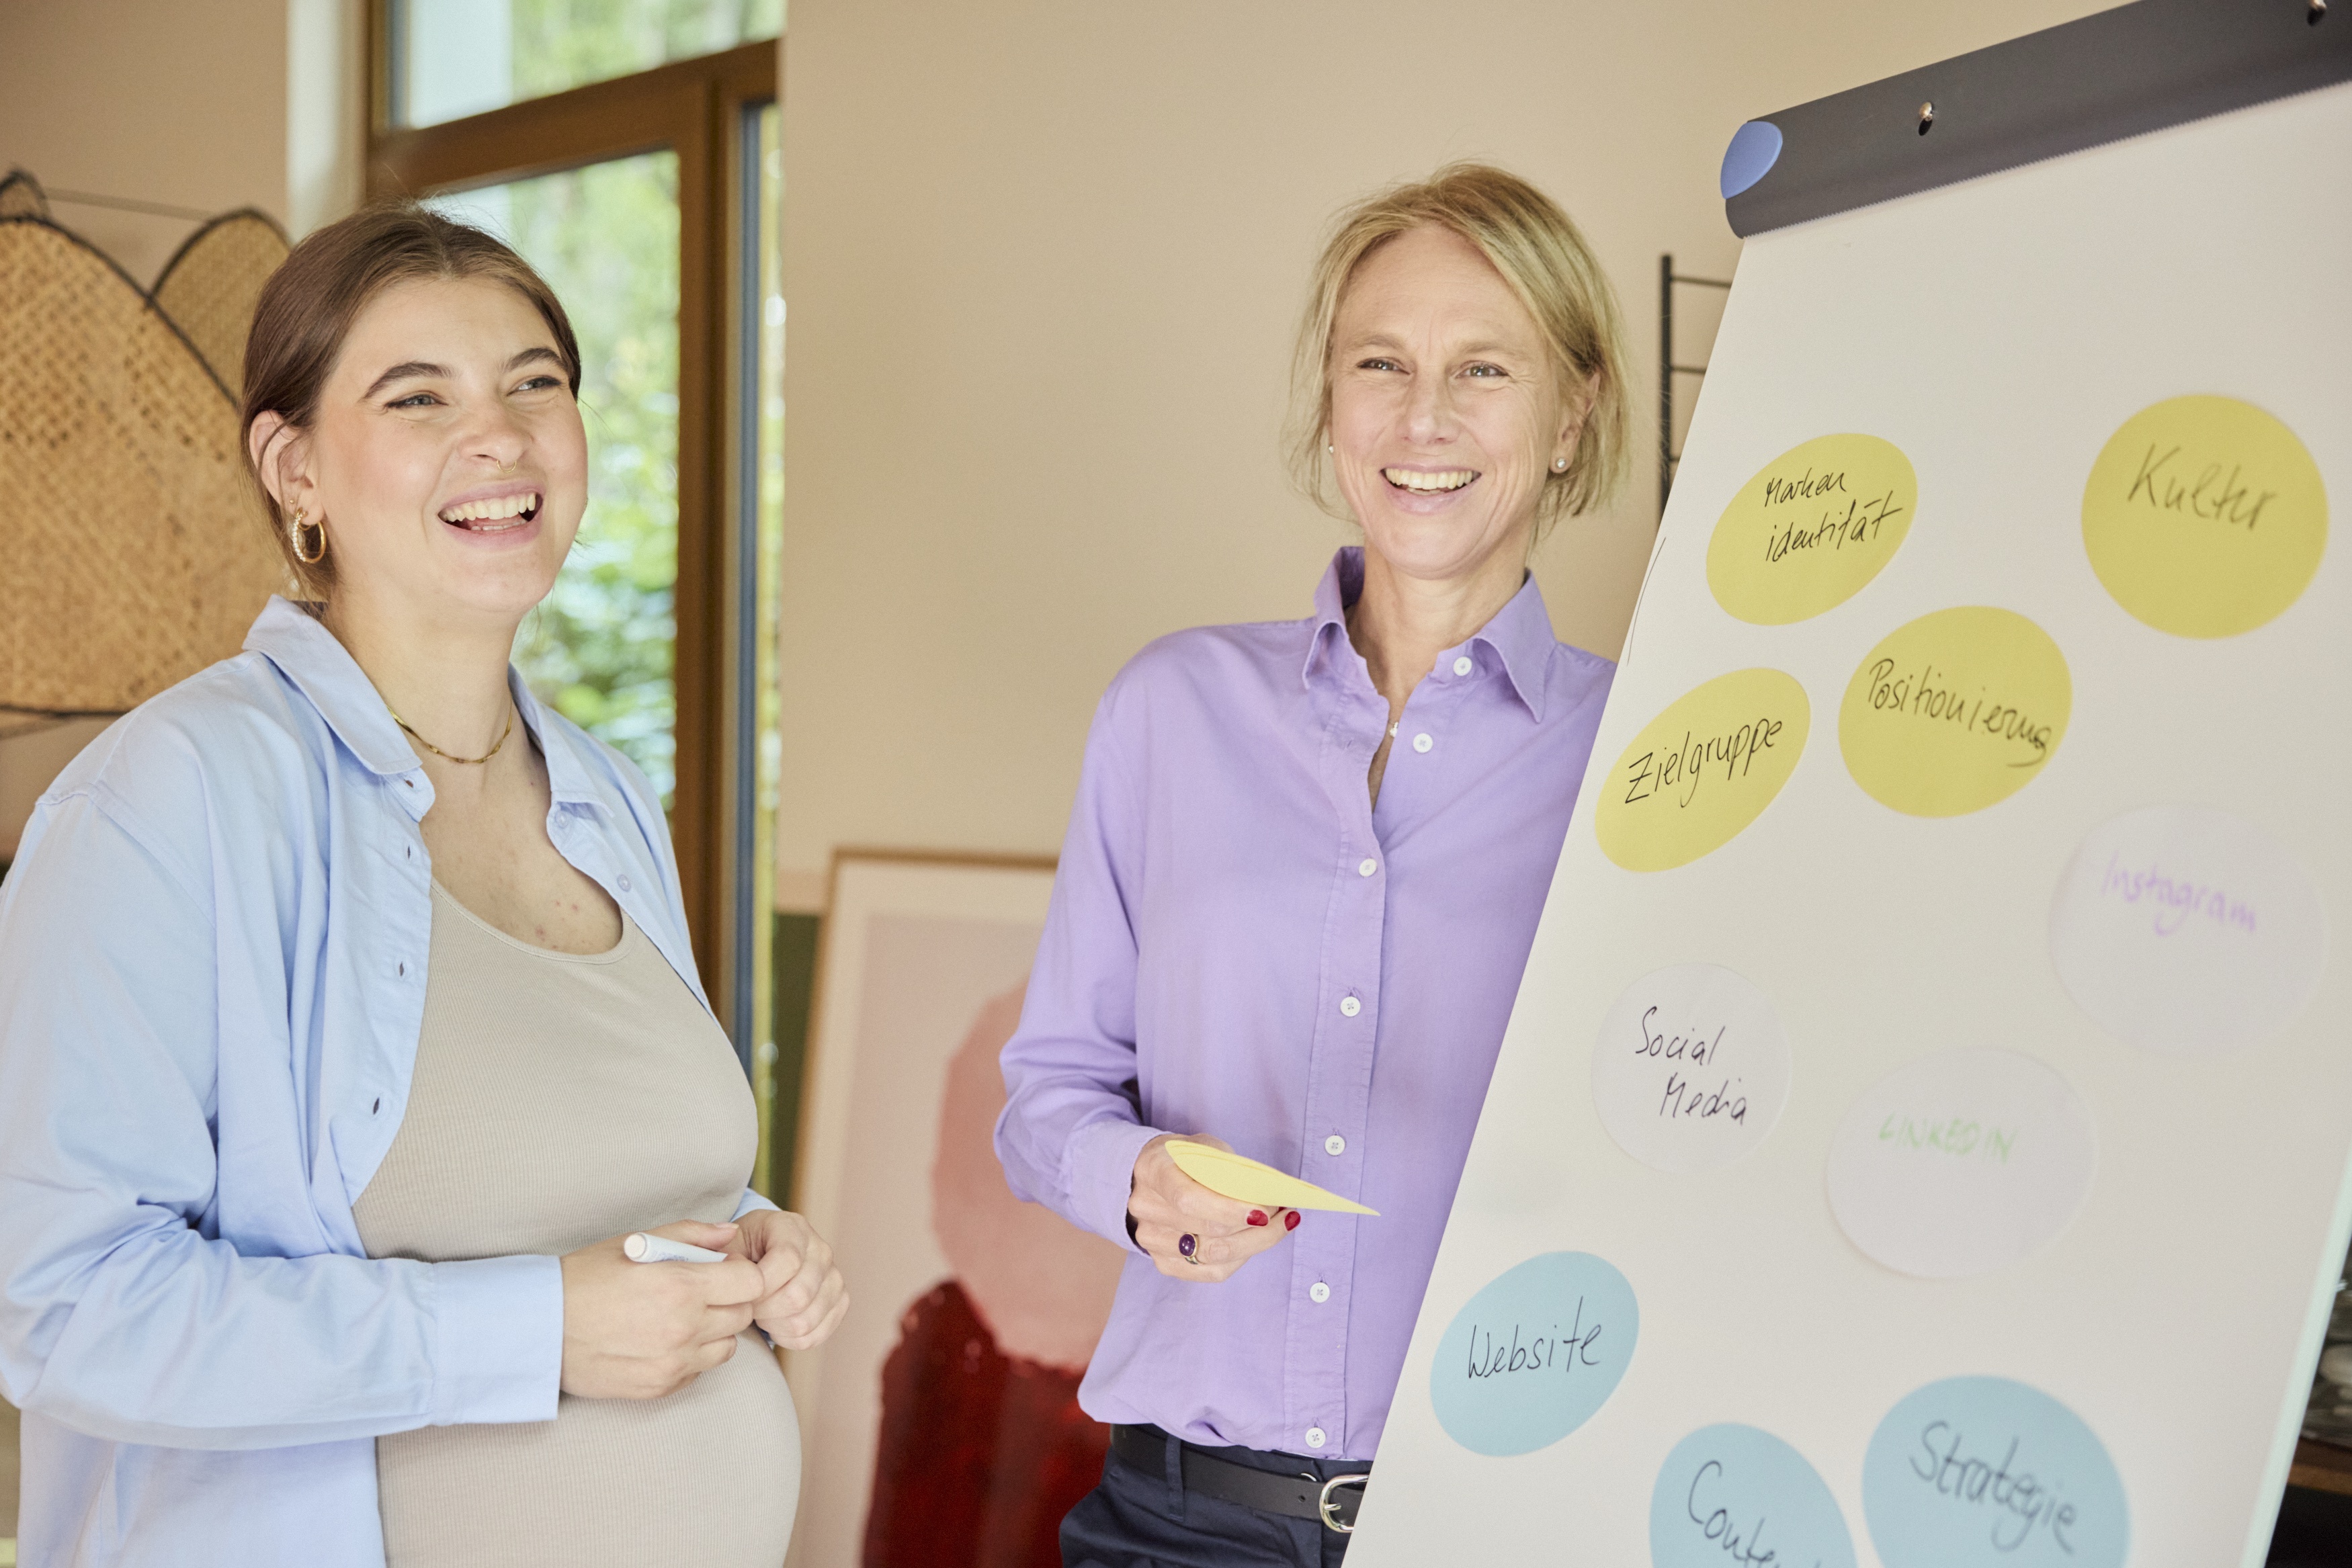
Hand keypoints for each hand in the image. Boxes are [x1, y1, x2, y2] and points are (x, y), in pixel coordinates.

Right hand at [558, 1221, 766, 1398]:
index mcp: (681, 1286)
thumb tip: (730, 1234)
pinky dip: (692, 1356)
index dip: (742, 1272)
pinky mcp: (660, 1387)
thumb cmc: (585, 1279)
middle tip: (702, 1291)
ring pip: (727, 1347)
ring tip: (682, 1317)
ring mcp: (673, 1362)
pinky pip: (699, 1370)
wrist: (539, 1330)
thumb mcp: (635, 1243)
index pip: (751, 1282)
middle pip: (743, 1315)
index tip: (724, 1269)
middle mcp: (684, 1328)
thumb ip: (690, 1235)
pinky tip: (663, 1340)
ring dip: (715, 1331)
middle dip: (731, 1300)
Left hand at [726, 1208, 848, 1350]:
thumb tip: (732, 1262)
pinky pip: (816, 1335)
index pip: (788, 1260)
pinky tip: (776, 1325)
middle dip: (764, 1310)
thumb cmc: (743, 1250)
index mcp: (793, 1227)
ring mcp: (834, 1277)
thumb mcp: (727, 1243)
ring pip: (805, 1320)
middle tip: (749, 1307)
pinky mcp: (840, 1302)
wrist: (764, 1256)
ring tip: (762, 1314)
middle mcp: (820, 1250)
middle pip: (798, 1295)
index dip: (761, 1285)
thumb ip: (721, 1250)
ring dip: (775, 1326)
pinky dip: (790, 1339)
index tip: (741, 1292)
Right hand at [1127, 1133, 1294, 1282]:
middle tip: (1286, 1214)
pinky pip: (1210, 1272)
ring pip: (1213, 1256)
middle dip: (1257, 1228)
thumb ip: (1229, 1169)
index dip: (1229, 1210)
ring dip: (1255, 1244)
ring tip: (1279, 1226)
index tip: (1265, 1211)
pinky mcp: (1162, 1262)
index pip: (1189, 1199)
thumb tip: (1265, 1195)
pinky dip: (1240, 1258)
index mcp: (1154, 1171)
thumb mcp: (1204, 1147)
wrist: (1146, 1175)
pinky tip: (1256, 1242)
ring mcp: (1150, 1239)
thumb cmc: (1184, 1158)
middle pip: (1207, 1233)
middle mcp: (1146, 1208)